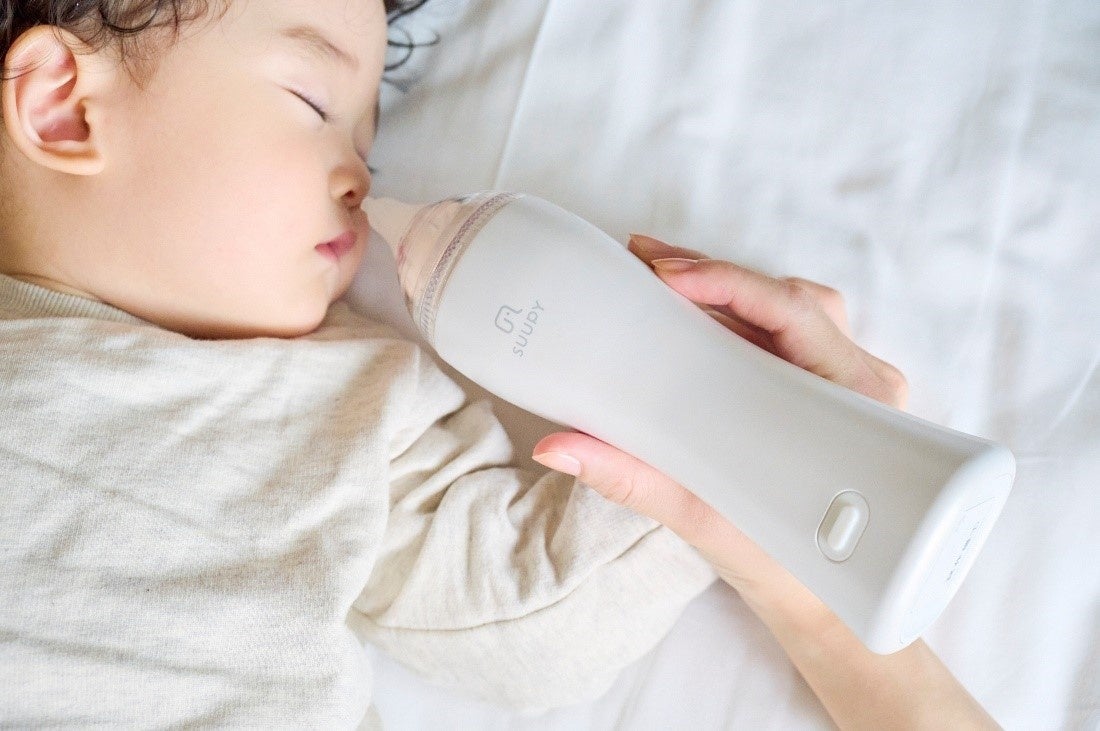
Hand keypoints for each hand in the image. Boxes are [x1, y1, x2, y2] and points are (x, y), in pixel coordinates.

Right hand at [531, 233, 906, 594]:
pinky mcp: (823, 391)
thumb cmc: (789, 568)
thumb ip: (634, 480)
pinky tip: (689, 309)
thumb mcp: (707, 518)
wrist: (824, 605)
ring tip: (658, 274)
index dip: (730, 281)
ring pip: (784, 309)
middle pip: (784, 298)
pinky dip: (734, 314)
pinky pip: (782, 334)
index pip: (794, 312)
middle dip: (710, 274)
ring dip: (722, 287)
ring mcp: (844, 383)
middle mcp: (859, 381)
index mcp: (856, 401)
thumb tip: (558, 447)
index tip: (669, 274)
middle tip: (643, 260)